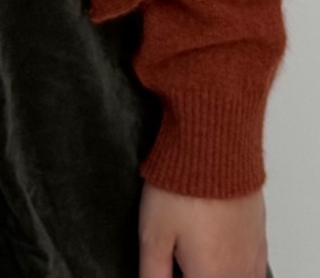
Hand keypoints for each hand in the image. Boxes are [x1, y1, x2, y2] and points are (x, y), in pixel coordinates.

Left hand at [139, 180, 269, 277]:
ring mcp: (253, 256)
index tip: (169, 264)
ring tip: (193, 253)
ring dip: (214, 272)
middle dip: (195, 272)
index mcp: (210, 277)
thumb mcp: (153, 235)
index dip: (177, 275)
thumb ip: (154, 274)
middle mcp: (237, 273)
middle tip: (178, 258)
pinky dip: (237, 270)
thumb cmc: (183, 189)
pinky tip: (220, 255)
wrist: (215, 148)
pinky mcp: (260, 236)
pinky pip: (254, 270)